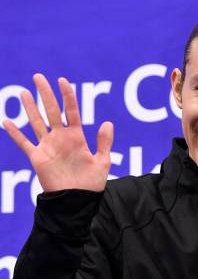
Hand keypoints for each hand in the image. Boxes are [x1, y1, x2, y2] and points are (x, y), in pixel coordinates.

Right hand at [2, 73, 112, 192]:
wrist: (77, 201)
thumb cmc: (91, 184)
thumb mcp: (102, 162)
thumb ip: (104, 143)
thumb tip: (107, 123)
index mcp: (76, 138)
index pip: (71, 111)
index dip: (67, 96)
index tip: (62, 80)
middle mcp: (61, 139)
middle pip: (51, 111)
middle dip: (45, 94)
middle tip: (38, 76)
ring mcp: (48, 147)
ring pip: (37, 123)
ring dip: (30, 108)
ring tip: (24, 92)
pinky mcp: (38, 158)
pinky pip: (24, 143)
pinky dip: (15, 133)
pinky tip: (6, 121)